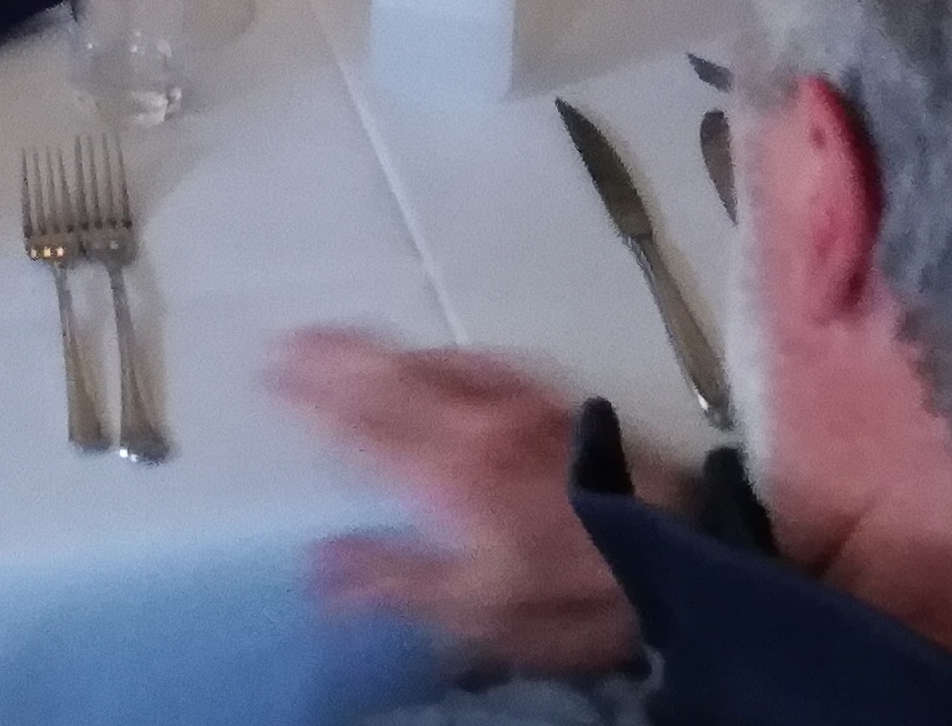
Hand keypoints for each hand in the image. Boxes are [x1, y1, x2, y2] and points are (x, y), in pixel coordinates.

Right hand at [273, 333, 643, 677]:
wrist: (681, 546)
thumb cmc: (576, 592)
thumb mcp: (479, 611)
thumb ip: (394, 581)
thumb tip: (315, 566)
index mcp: (448, 469)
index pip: (361, 421)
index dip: (313, 397)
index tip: (270, 373)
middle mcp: (476, 419)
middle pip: (388, 374)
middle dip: (334, 355)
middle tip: (287, 340)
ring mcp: (518, 400)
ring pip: (428, 360)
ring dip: (377, 350)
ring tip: (337, 341)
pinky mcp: (552, 397)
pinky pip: (477, 360)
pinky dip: (434, 355)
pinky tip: (431, 357)